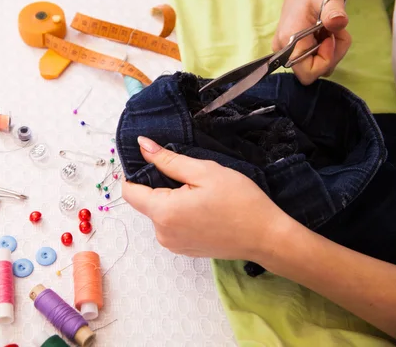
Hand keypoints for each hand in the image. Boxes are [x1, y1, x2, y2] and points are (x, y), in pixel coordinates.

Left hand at [122, 136, 292, 260]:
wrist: (266, 237)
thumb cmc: (239, 201)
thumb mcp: (204, 171)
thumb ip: (168, 159)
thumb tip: (142, 146)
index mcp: (163, 212)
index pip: (129, 191)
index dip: (136, 173)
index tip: (154, 162)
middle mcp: (162, 233)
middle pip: (146, 202)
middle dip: (160, 185)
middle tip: (191, 177)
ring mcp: (172, 244)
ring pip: (159, 213)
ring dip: (171, 200)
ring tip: (201, 194)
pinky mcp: (184, 250)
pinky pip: (171, 226)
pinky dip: (180, 214)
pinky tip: (203, 209)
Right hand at [272, 0, 351, 84]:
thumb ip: (333, 11)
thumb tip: (338, 23)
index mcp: (288, 39)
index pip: (307, 73)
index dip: (325, 60)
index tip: (330, 38)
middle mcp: (283, 49)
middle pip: (312, 72)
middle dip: (331, 54)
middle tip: (335, 30)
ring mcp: (286, 50)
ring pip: (315, 67)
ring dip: (331, 51)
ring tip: (331, 28)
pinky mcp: (292, 48)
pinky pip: (313, 60)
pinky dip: (325, 49)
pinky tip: (325, 32)